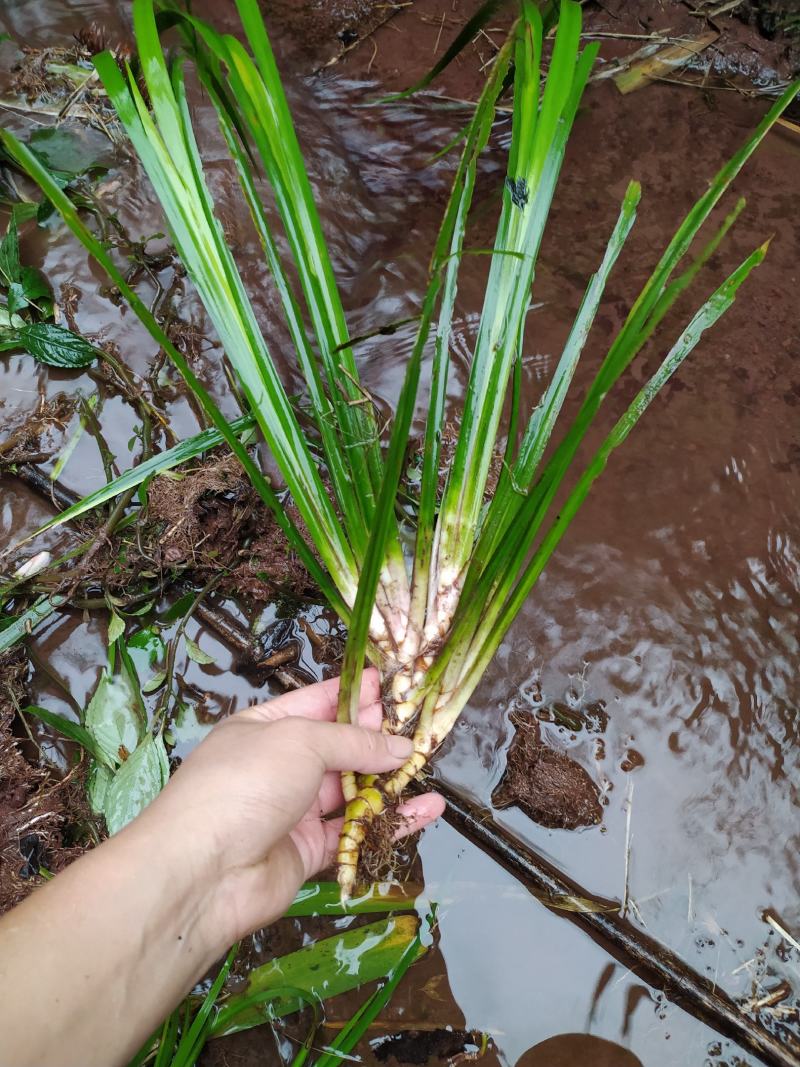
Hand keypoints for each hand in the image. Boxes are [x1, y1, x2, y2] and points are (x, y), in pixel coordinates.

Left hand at [141, 668, 443, 947]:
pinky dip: (391, 821)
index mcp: (264, 728)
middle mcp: (278, 767)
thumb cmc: (243, 785)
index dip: (353, 696)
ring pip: (351, 792)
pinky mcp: (307, 852)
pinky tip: (428, 810)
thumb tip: (401, 747)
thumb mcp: (300, 742)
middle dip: (377, 738)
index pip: (316, 704)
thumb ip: (354, 743)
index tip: (391, 686)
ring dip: (389, 781)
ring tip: (428, 765)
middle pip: (337, 748)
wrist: (204, 872)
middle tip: (421, 726)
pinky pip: (355, 832)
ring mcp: (292, 811)